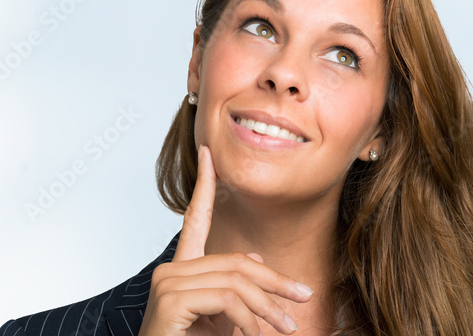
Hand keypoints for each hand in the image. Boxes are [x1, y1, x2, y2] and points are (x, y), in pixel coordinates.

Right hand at [139, 145, 313, 335]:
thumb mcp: (221, 317)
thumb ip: (235, 287)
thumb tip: (255, 258)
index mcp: (181, 269)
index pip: (196, 219)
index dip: (206, 185)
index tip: (209, 154)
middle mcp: (170, 271)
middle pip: (237, 262)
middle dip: (276, 283)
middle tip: (305, 298)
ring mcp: (167, 284)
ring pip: (237, 282)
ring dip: (269, 308)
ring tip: (287, 328)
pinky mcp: (172, 301)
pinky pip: (227, 300)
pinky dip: (249, 320)